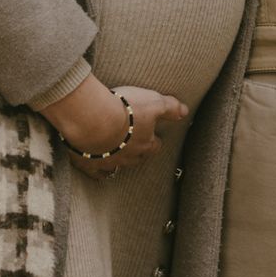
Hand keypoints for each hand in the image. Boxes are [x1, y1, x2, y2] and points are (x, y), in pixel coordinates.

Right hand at [44, 76, 188, 178]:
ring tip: (116, 152)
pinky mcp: (90, 164)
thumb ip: (170, 107)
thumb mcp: (154, 102)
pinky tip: (98, 167)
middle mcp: (130, 157)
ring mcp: (110, 162)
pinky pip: (97, 173)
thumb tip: (185, 111)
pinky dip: (98, 170)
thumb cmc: (126, 110)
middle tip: (133, 142)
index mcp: (145, 144)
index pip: (155, 146)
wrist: (93, 119)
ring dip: (118, 158)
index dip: (154, 140)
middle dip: (137, 151)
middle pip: (137, 158)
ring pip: (118, 165)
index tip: (153, 136)